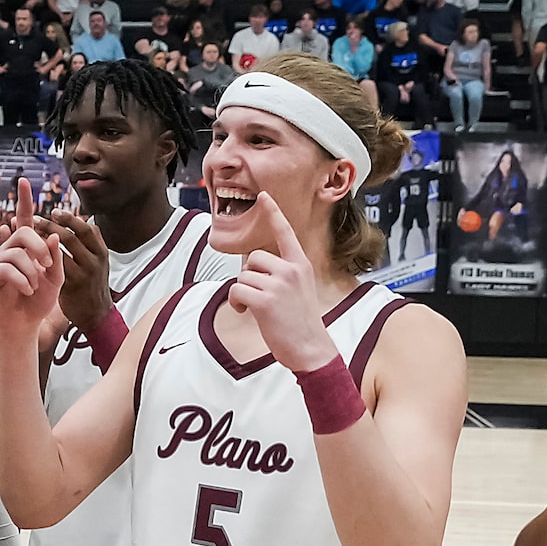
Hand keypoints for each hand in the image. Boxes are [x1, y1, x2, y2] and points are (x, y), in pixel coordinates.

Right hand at [0, 178, 65, 342]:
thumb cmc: (39, 300)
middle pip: (23, 231)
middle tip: (47, 265)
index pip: (25, 218)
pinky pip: (5, 268)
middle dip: (38, 246)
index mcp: (26, 246)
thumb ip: (56, 258)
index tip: (23, 181)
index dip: (24, 200)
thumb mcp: (56, 278)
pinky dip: (21, 280)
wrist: (26, 324)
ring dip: (31, 271)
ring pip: (15, 253)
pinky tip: (25, 290)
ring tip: (34, 286)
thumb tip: (54, 237)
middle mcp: (10, 249)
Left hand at [43, 209, 110, 330]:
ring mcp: (84, 275)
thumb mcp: (99, 262)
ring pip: (61, 252)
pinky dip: (42, 260)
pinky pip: (54, 269)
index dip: (69, 219)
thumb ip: (90, 244)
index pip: (86, 228)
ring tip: (30, 236)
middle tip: (35, 219)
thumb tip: (83, 219)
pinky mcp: (72, 287)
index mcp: (101, 252)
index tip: (54, 212)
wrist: (97, 315)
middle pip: (71, 237)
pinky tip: (31, 255)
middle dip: (51, 226)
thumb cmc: (93, 285)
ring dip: (43, 242)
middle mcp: (95, 261)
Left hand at [225, 191, 332, 372]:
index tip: (263, 196)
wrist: (311, 349)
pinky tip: (245, 312)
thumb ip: (283, 274)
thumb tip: (252, 267)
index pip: (285, 233)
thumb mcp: (300, 290)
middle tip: (258, 296)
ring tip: (253, 308)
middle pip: (253, 259)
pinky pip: (237, 291)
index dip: (273, 213)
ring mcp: (278, 284)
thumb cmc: (302, 323)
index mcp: (301, 265)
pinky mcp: (265, 301)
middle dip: (249, 277)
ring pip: (243, 277)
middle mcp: (291, 270)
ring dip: (241, 293)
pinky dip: (235, 302)